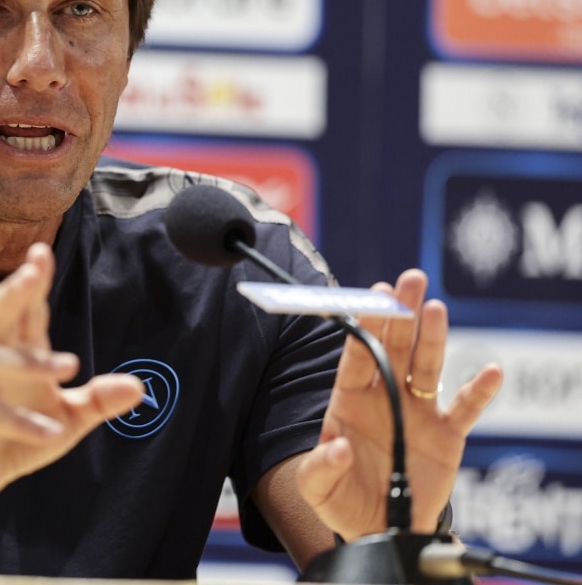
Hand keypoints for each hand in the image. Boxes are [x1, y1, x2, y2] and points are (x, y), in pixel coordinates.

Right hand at [0, 243, 144, 487]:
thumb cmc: (14, 440)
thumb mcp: (67, 420)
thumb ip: (97, 401)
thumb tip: (140, 387)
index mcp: (17, 357)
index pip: (25, 312)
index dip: (33, 282)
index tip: (41, 251)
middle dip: (14, 293)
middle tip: (31, 271)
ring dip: (31, 360)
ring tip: (71, 364)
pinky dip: (23, 423)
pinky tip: (52, 432)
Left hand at [294, 269, 502, 538]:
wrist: (381, 529)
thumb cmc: (344, 500)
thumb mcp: (318, 489)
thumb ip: (320, 469)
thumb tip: (337, 446)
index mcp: (350, 401)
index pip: (357, 357)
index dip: (365, 328)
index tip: (373, 297)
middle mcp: (385, 397)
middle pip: (394, 348)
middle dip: (400, 314)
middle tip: (409, 279)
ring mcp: (417, 412)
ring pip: (427, 367)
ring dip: (432, 338)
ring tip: (434, 308)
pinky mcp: (447, 435)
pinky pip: (465, 408)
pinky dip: (479, 391)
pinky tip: (490, 370)